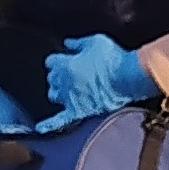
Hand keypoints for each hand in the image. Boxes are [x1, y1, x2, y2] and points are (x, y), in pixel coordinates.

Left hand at [35, 36, 153, 127]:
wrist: (128, 77)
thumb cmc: (114, 59)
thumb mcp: (95, 41)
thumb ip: (77, 43)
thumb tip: (67, 43)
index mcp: (64, 65)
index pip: (51, 62)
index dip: (57, 60)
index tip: (63, 59)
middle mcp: (63, 83)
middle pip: (52, 79)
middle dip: (58, 75)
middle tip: (70, 73)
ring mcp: (69, 98)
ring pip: (54, 96)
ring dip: (58, 92)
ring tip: (67, 89)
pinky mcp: (79, 111)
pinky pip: (60, 120)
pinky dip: (49, 124)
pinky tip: (40, 128)